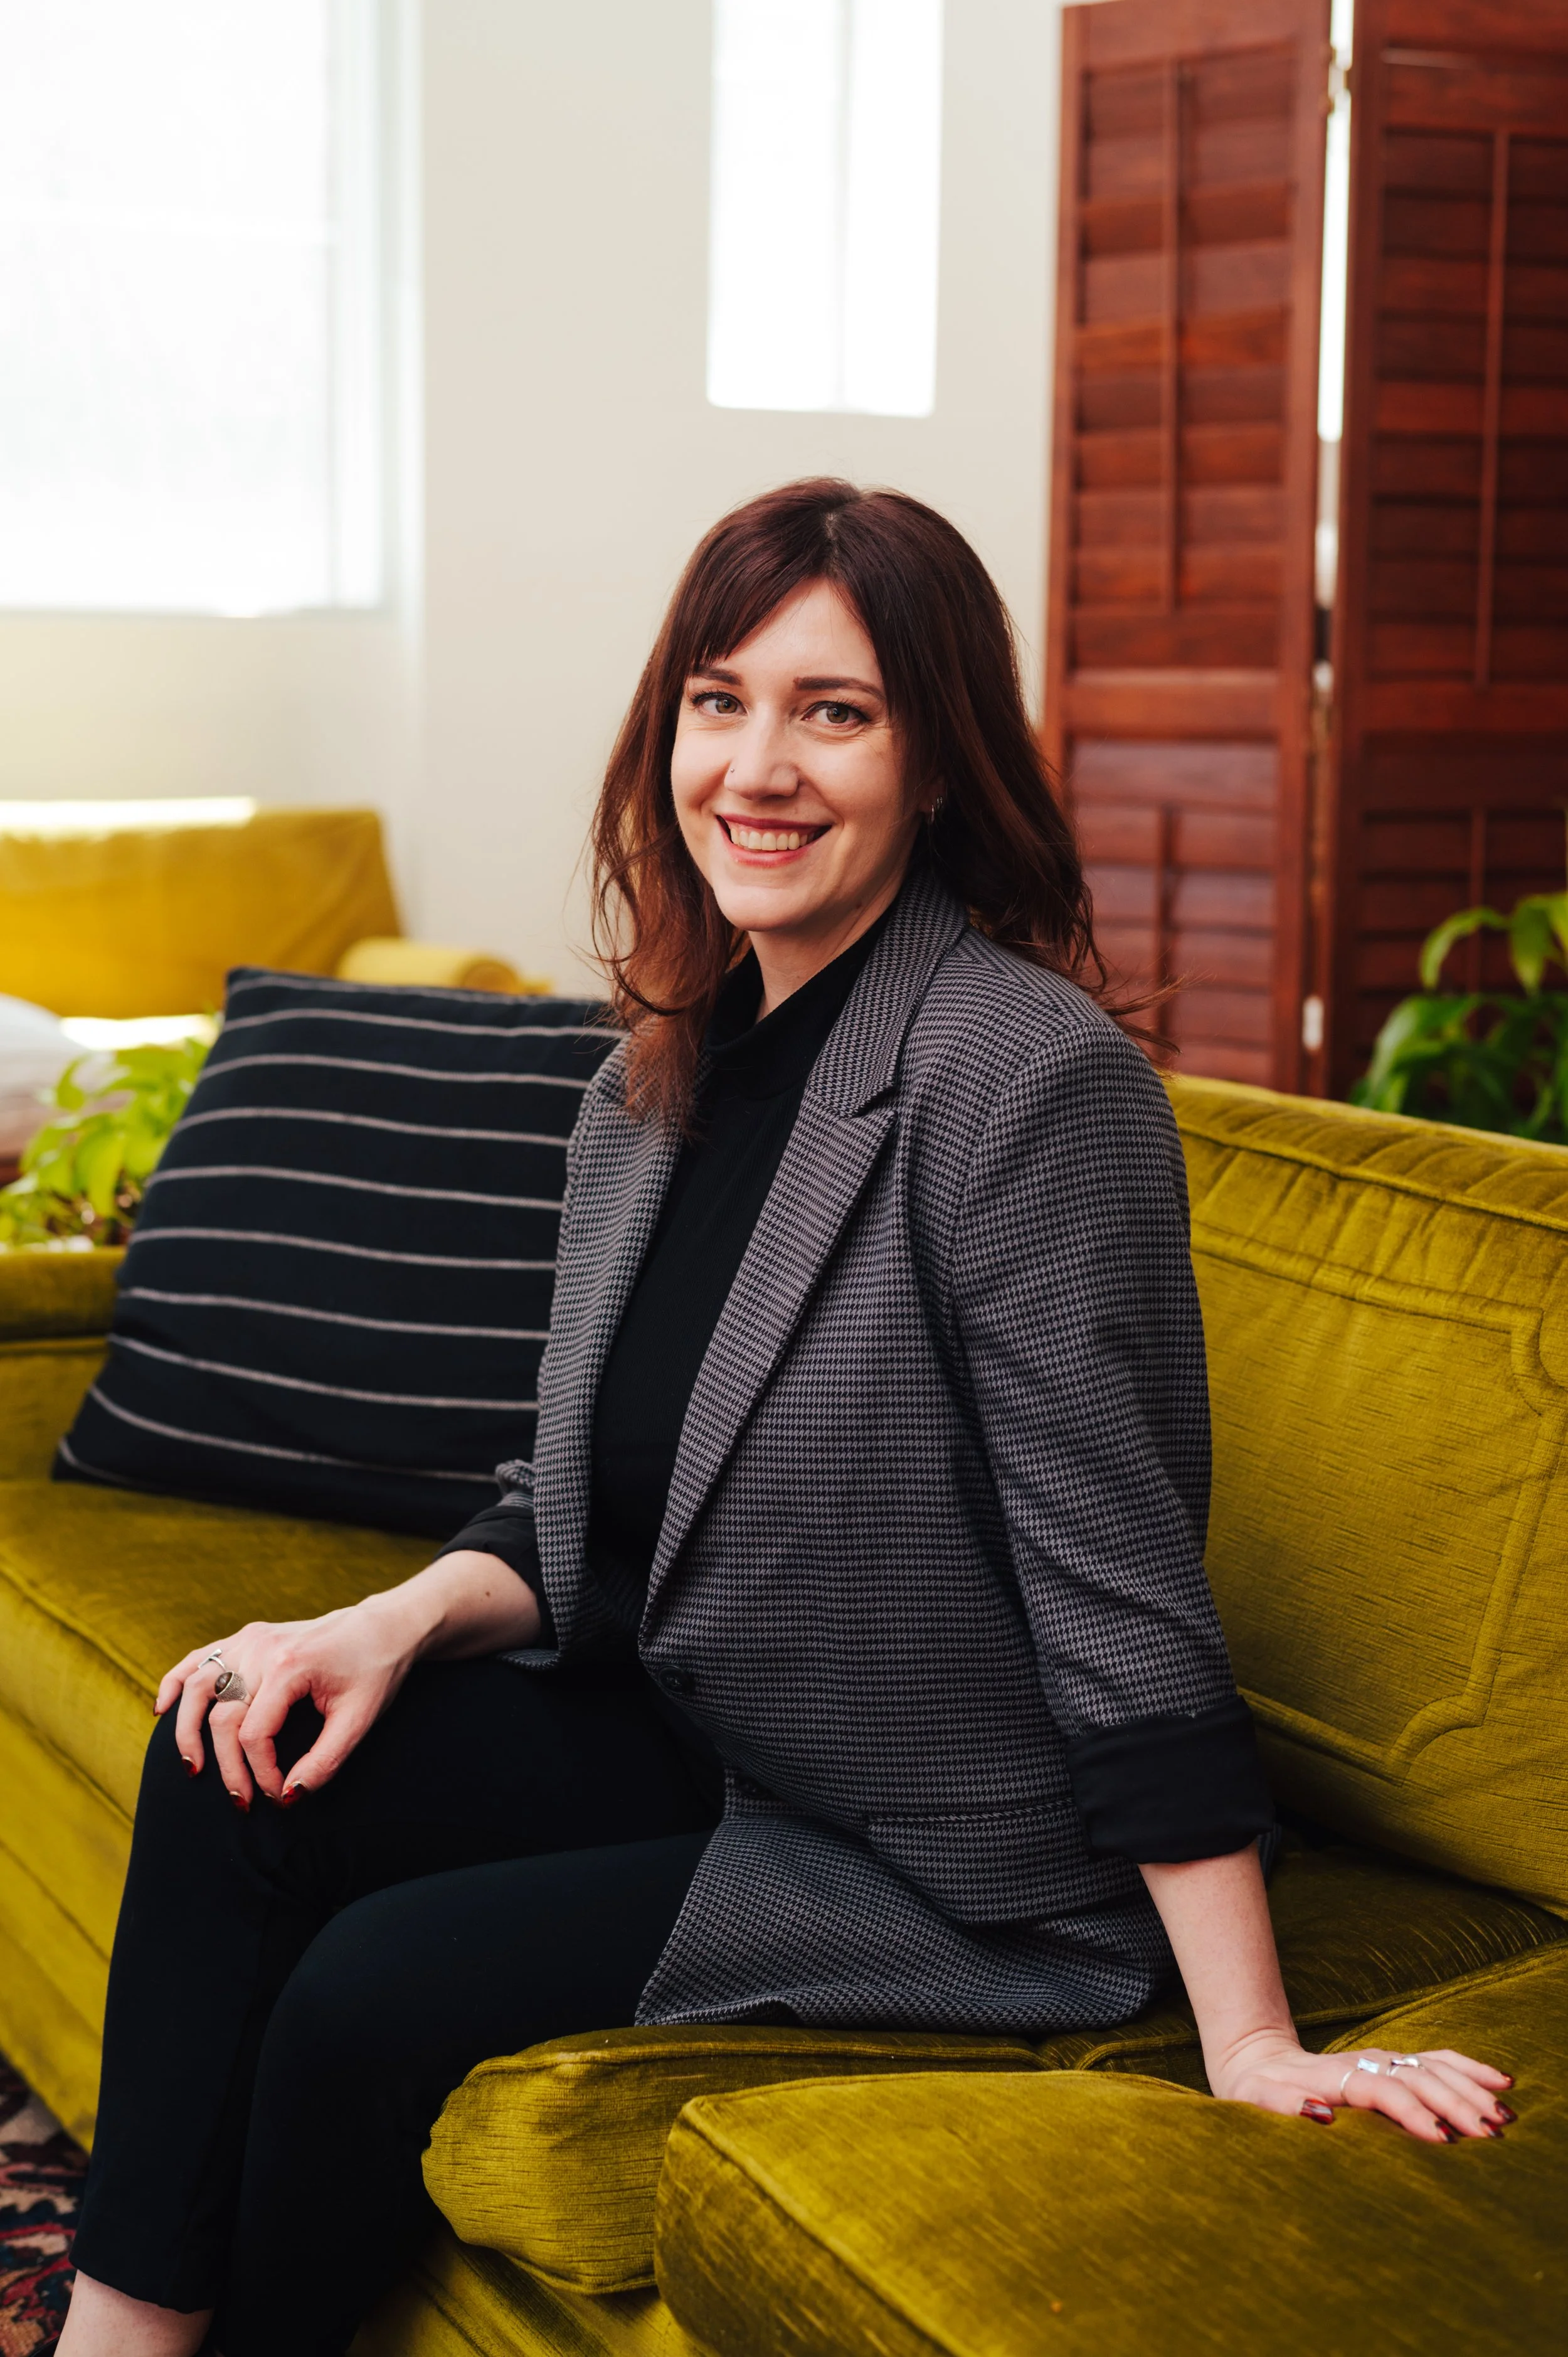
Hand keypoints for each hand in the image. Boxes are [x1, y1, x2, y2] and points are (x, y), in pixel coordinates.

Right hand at [155, 1550, 539, 1810]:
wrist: (383, 1627)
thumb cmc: (375, 1671)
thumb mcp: (360, 1720)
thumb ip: (325, 1762)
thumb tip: (288, 1796)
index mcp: (289, 1666)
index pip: (254, 1735)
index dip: (260, 1773)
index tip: (276, 1796)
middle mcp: (261, 1648)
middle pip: (223, 1717)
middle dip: (228, 1767)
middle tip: (242, 1801)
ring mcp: (249, 1639)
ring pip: (198, 1687)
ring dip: (186, 1730)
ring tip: (193, 1768)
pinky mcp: (246, 1637)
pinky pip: (198, 1659)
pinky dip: (175, 1682)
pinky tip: (162, 1710)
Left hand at [1209, 2030, 1515, 2143]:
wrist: (1255, 2058)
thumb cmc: (1254, 2090)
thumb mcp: (1254, 2099)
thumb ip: (1282, 2105)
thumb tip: (1319, 2114)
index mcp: (1333, 2077)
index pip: (1380, 2090)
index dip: (1410, 2112)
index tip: (1441, 2138)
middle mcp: (1364, 2063)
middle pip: (1416, 2077)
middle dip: (1454, 2103)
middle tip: (1489, 2134)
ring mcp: (1380, 2061)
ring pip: (1432, 2067)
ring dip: (1469, 2088)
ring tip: (1503, 2115)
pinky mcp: (1391, 2064)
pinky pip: (1436, 2061)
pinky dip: (1468, 2069)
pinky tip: (1498, 2081)